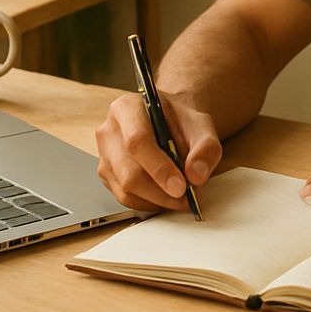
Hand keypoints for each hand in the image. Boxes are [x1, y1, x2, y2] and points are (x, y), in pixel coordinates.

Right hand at [95, 90, 220, 211]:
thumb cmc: (181, 122)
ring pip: (126, 190)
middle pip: (128, 172)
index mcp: (127, 108)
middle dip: (161, 192)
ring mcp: (104, 155)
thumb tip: (196, 176)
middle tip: (187, 199)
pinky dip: (149, 203)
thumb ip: (205, 147)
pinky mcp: (106, 175)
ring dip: (157, 200)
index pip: (137, 141)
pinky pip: (125, 199)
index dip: (159, 168)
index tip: (181, 187)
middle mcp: (109, 130)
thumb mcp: (202, 126)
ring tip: (181, 198)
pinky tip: (166, 196)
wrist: (170, 123)